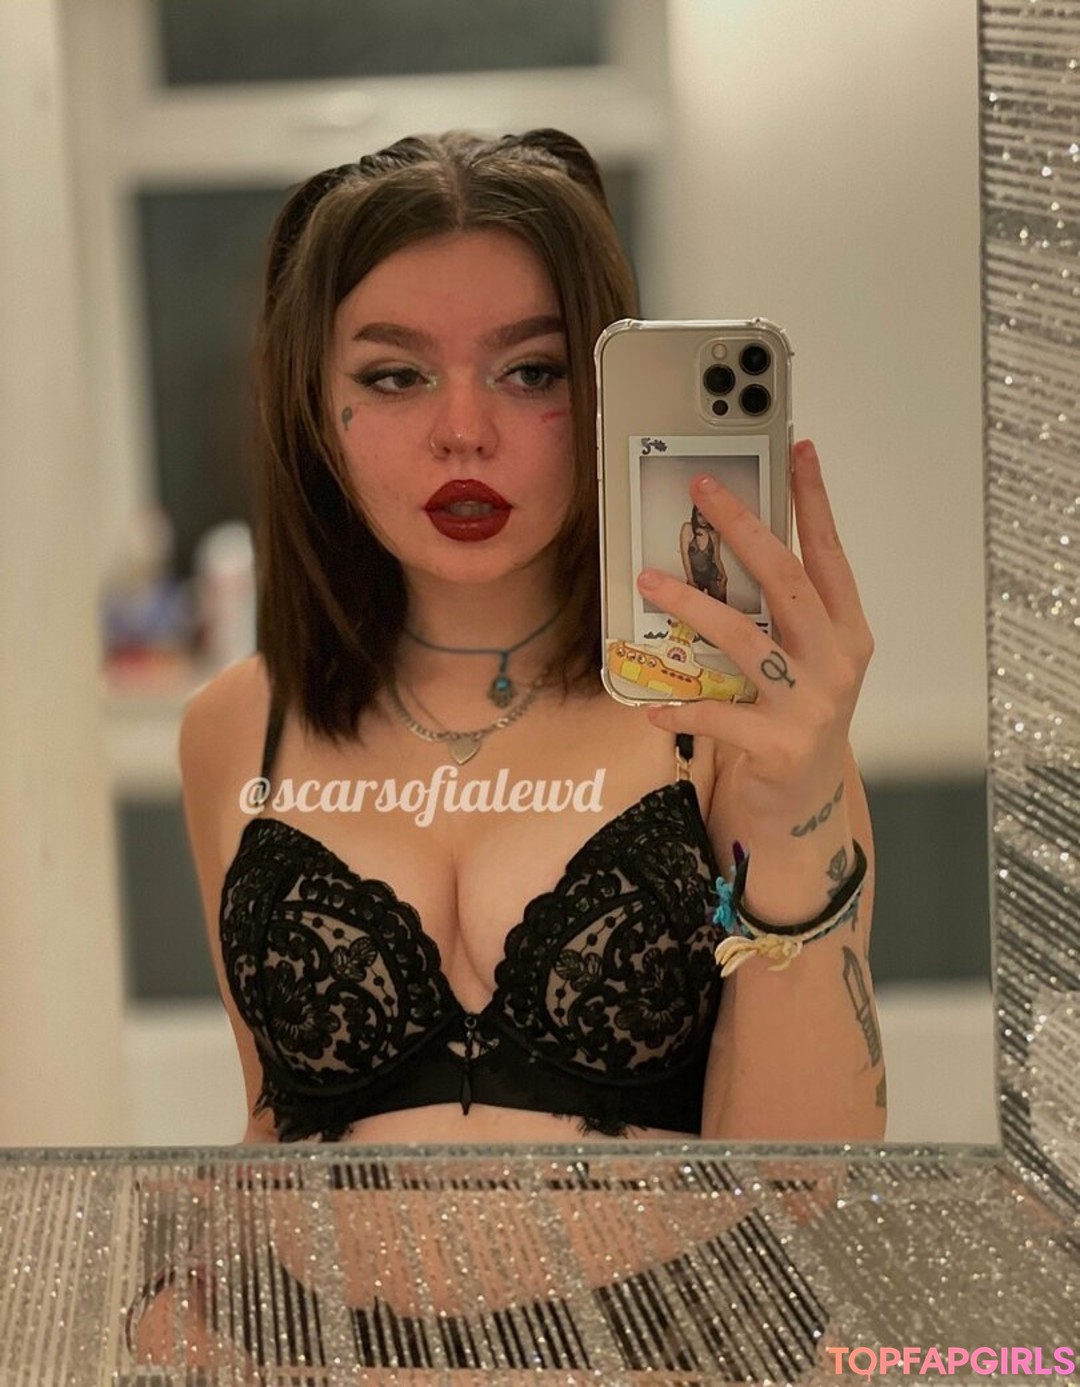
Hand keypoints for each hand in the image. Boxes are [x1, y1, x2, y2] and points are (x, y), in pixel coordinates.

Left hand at [638, 440, 873, 827]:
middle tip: (704, 490)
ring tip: (647, 579)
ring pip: (746, 639)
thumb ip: (779, 613)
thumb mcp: (800, 659)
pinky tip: (651, 705)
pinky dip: (681, 709)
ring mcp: (812, 704)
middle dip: (744, 528)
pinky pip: (720, 717)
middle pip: (787, 581)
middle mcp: (837, 660)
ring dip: (692, 605)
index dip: (814, 501)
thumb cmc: (794, 715)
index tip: (798, 450)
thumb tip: (730, 547)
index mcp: (846, 630)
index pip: (829, 554)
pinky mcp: (780, 745)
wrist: (803, 802)